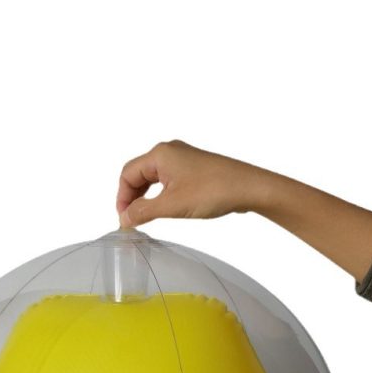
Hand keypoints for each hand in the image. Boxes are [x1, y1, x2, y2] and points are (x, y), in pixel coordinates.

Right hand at [116, 139, 371, 283]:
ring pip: (152, 177)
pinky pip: (167, 179)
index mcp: (160, 154)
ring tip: (145, 218)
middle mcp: (169, 151)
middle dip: (131, 198)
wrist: (250, 188)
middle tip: (132, 221)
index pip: (127, 174)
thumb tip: (124, 220)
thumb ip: (143, 212)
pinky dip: (159, 194)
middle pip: (138, 174)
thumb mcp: (171, 206)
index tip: (124, 220)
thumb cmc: (214, 190)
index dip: (121, 199)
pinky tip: (163, 208)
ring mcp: (183, 158)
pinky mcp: (194, 168)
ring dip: (145, 197)